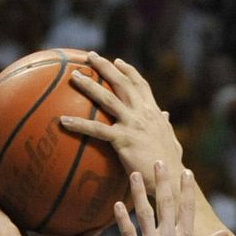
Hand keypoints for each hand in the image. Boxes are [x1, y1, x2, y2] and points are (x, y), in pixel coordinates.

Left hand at [62, 53, 184, 193]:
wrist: (172, 178)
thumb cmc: (170, 164)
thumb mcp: (171, 139)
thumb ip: (165, 125)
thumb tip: (165, 115)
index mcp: (153, 112)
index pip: (140, 85)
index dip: (128, 71)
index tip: (117, 61)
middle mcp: (143, 113)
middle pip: (122, 83)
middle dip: (105, 67)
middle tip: (90, 56)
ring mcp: (133, 124)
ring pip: (107, 99)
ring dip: (89, 85)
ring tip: (74, 76)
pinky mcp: (123, 140)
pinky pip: (96, 130)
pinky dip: (79, 124)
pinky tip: (63, 122)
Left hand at [114, 164, 226, 235]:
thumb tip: (224, 233)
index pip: (188, 208)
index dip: (186, 188)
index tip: (186, 171)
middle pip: (166, 203)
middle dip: (163, 180)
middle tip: (158, 161)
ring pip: (144, 212)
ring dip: (138, 191)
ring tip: (133, 174)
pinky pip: (127, 233)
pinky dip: (122, 217)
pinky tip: (116, 204)